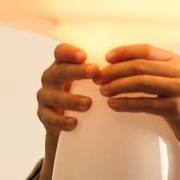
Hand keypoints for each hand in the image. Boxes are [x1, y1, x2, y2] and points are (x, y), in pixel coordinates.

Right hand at [37, 44, 98, 159]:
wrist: (74, 126)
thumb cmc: (89, 97)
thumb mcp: (94, 83)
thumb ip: (105, 72)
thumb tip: (134, 62)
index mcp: (63, 66)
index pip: (61, 52)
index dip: (70, 52)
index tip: (85, 56)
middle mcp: (51, 78)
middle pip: (58, 71)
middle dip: (75, 71)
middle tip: (94, 72)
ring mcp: (46, 97)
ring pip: (52, 96)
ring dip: (70, 99)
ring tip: (88, 104)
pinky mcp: (45, 116)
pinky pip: (49, 118)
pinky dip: (61, 120)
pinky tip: (74, 123)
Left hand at [96, 44, 179, 175]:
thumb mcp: (176, 82)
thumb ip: (156, 72)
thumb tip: (124, 69)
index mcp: (176, 61)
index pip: (145, 49)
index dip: (123, 52)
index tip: (106, 58)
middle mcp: (178, 72)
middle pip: (139, 65)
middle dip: (114, 70)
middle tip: (98, 77)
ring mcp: (178, 89)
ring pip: (140, 81)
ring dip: (117, 86)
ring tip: (103, 91)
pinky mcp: (175, 108)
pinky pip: (145, 103)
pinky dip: (127, 104)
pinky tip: (114, 105)